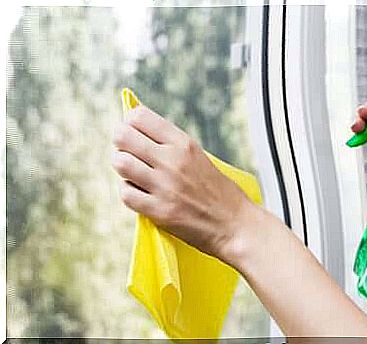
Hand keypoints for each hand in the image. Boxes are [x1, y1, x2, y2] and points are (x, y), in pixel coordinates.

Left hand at [112, 105, 256, 261]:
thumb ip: (170, 145)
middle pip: (123, 136)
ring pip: (120, 163)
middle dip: (120, 143)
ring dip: (122, 168)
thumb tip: (136, 132)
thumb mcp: (199, 157)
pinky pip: (126, 193)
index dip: (128, 123)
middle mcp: (172, 160)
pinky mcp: (159, 211)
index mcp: (184, 143)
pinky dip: (128, 192)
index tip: (132, 133)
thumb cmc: (218, 192)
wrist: (235, 225)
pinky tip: (140, 194)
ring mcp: (165, 186)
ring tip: (133, 174)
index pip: (139, 116)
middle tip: (128, 152)